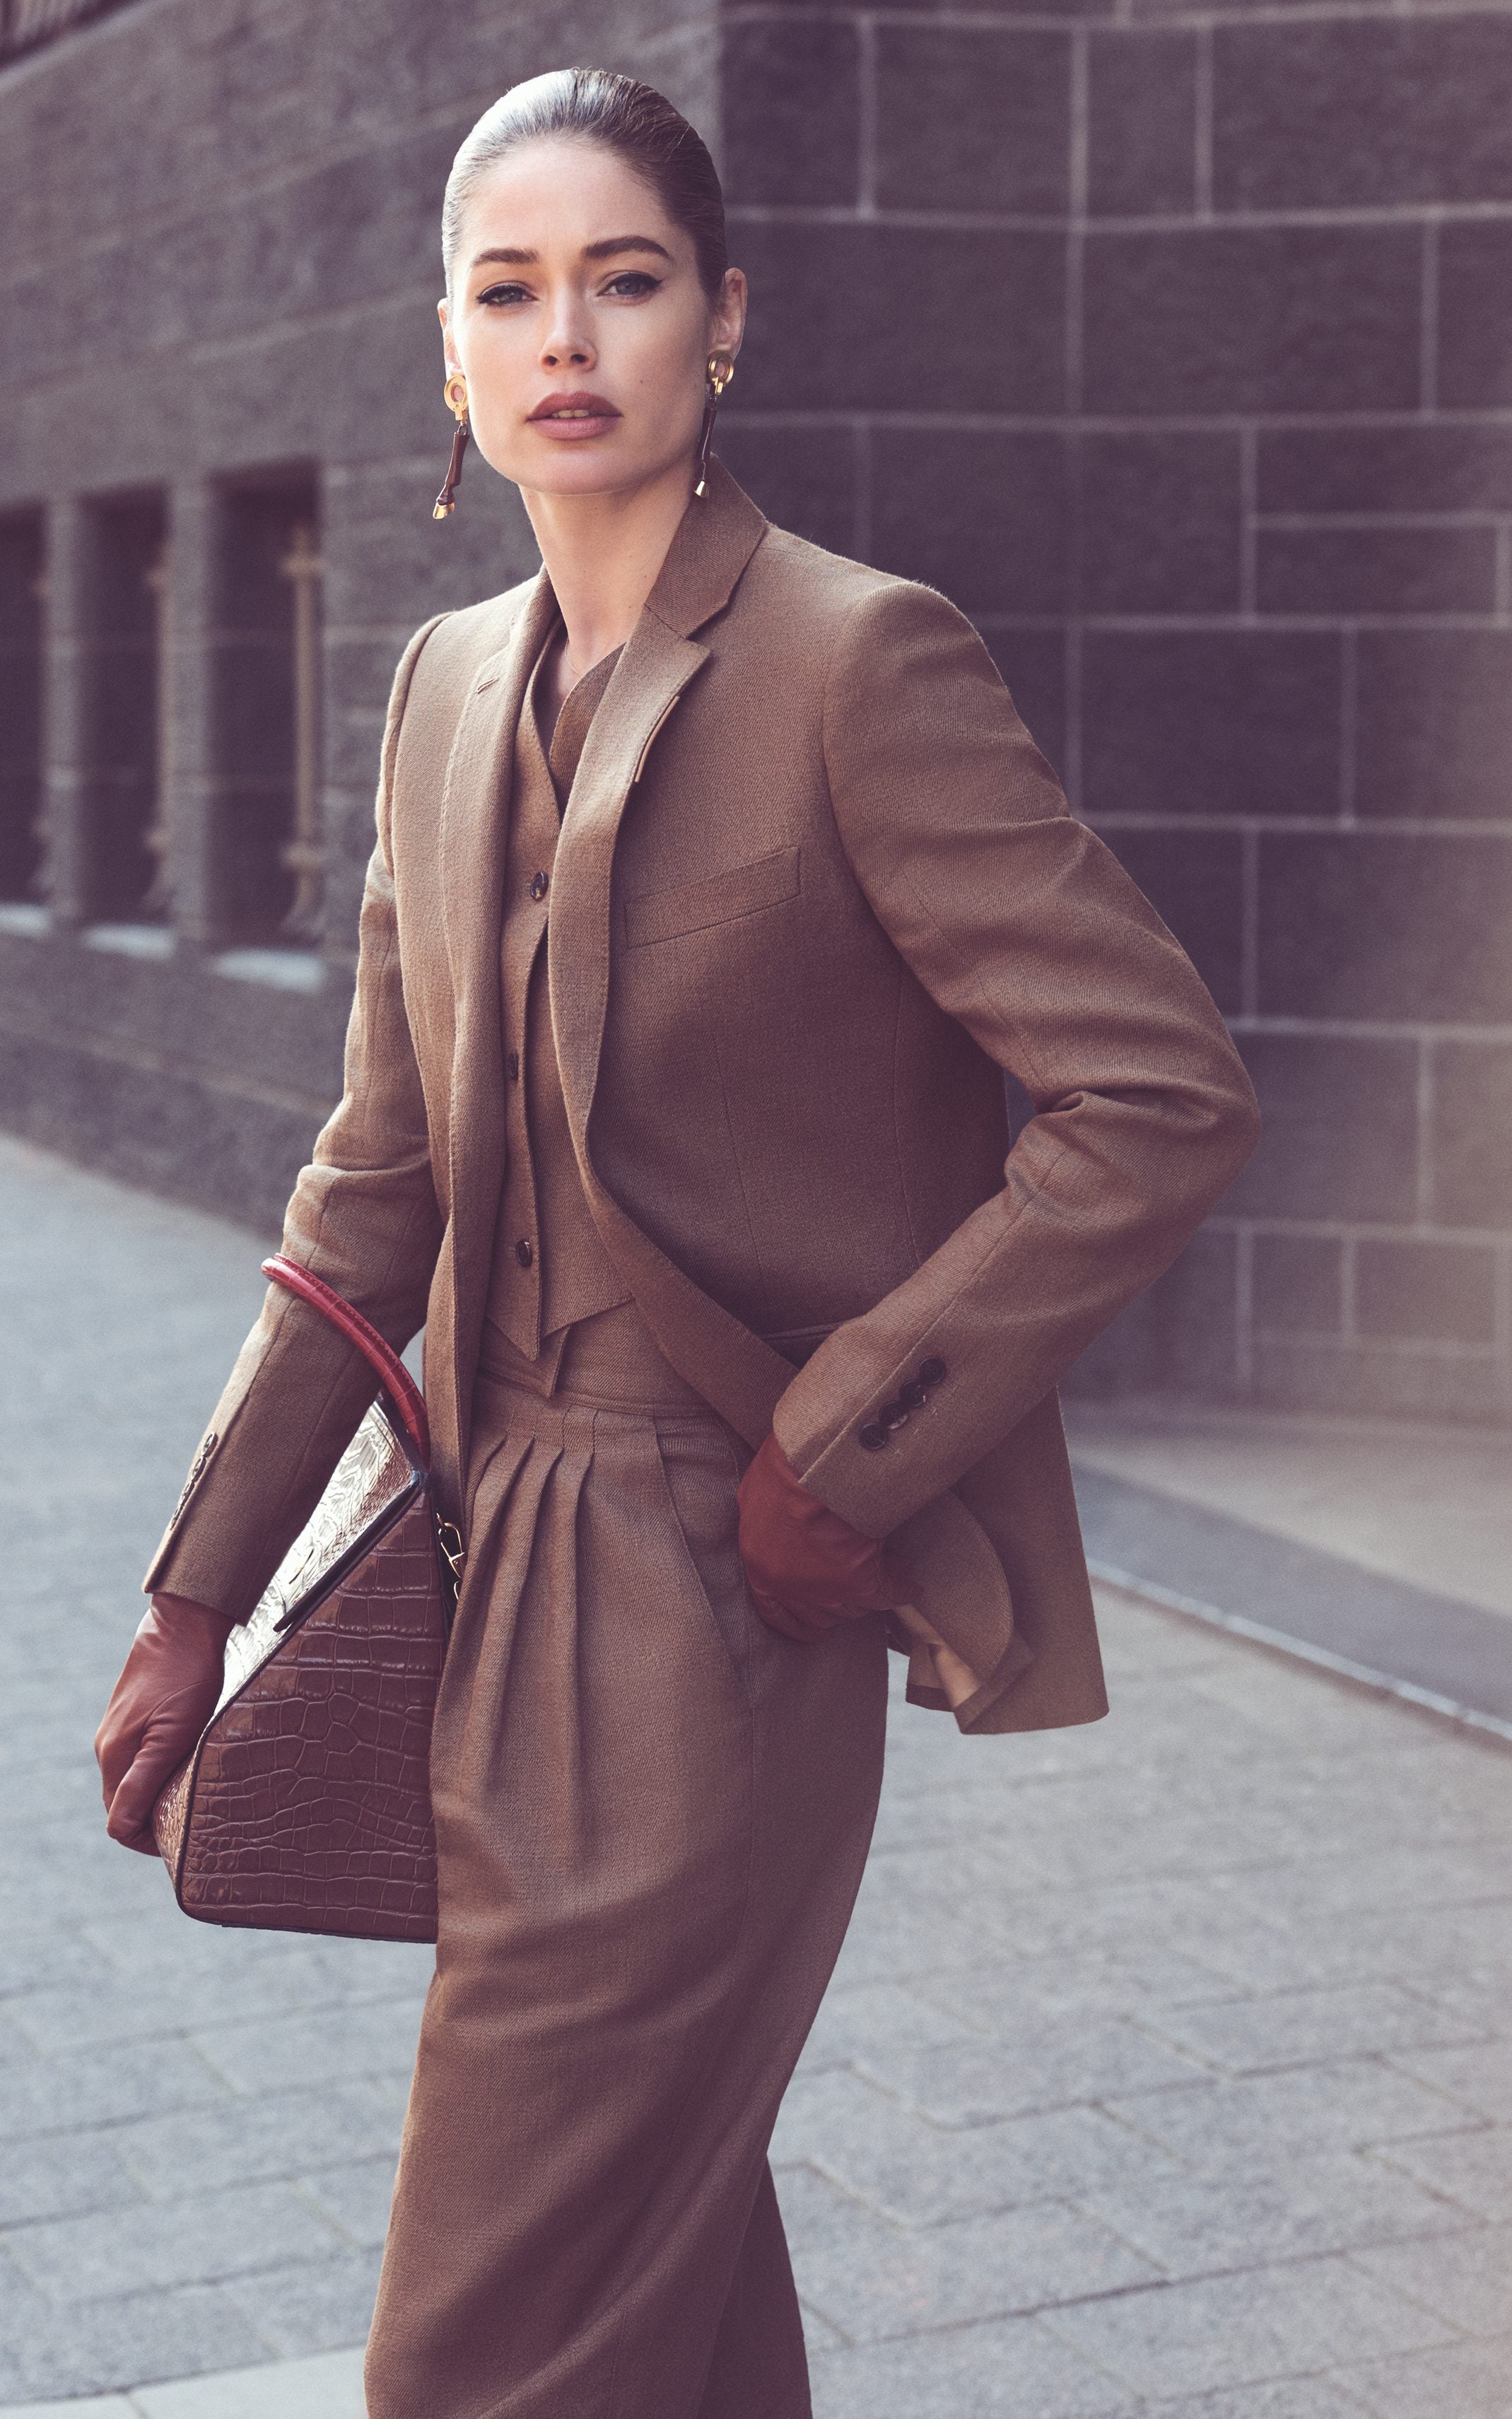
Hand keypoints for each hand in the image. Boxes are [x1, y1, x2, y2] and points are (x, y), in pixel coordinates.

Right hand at [94, 1595, 234, 1854]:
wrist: (183, 1625)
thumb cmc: (185, 1679)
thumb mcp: (171, 1737)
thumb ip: (143, 1783)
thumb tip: (122, 1830)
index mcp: (115, 1757)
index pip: (119, 1823)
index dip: (147, 1839)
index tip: (181, 1839)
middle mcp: (110, 1747)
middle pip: (123, 1805)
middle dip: (151, 1821)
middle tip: (190, 1822)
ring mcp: (119, 1730)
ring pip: (131, 1782)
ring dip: (155, 1796)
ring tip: (190, 1795)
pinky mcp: (133, 1716)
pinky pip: (138, 1759)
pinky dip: (157, 1773)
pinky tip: (184, 1764)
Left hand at [737, 1432, 897, 1641]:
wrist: (817, 1471)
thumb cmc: (781, 1473)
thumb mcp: (755, 1496)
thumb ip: (762, 1521)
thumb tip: (770, 1522)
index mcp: (762, 1571)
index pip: (776, 1612)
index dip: (795, 1622)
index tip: (811, 1628)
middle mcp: (794, 1590)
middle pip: (821, 1613)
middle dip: (839, 1601)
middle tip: (853, 1588)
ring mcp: (829, 1591)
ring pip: (855, 1606)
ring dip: (871, 1593)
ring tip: (887, 1576)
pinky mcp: (862, 1583)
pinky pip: (888, 1594)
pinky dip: (902, 1591)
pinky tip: (911, 1588)